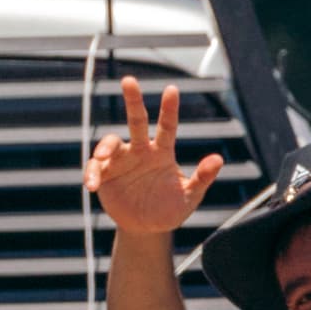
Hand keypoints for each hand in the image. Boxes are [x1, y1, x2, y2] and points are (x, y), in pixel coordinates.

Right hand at [85, 78, 224, 236]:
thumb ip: (202, 178)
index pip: (167, 126)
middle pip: (136, 120)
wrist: (147, 229)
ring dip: (105, 147)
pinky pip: (95, 168)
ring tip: (102, 157)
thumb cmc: (170, 209)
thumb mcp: (190, 197)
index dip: (169, 109)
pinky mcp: (105, 174)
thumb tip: (218, 159)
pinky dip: (92, 173)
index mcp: (162, 152)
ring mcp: (121, 161)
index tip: (172, 89)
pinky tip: (92, 185)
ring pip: (110, 143)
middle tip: (129, 80)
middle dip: (133, 100)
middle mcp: (140, 150)